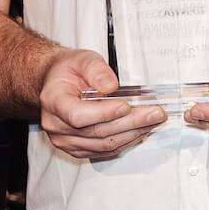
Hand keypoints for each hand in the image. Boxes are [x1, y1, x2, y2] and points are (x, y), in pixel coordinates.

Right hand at [37, 49, 165, 160]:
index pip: (78, 115)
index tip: (126, 106)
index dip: (104, 113)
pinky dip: (125, 141)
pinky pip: (104, 150)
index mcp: (54, 101)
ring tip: (152, 121)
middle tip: (155, 113)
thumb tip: (111, 86)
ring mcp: (66, 141)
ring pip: (104, 144)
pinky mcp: (78, 149)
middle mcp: (56, 125)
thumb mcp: (82, 59)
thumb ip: (96, 70)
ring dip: (132, 134)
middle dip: (131, 122)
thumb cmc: (69, 71)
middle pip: (97, 131)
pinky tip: (139, 131)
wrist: (57, 82)